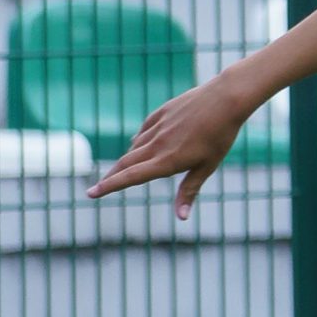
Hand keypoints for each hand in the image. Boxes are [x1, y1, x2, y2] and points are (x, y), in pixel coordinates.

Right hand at [85, 76, 253, 219]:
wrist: (226, 99)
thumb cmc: (221, 136)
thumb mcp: (208, 167)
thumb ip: (190, 191)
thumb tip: (181, 218)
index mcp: (167, 160)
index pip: (131, 177)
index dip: (109, 186)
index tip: (91, 193)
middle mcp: (157, 144)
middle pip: (126, 163)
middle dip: (110, 177)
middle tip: (97, 187)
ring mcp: (157, 127)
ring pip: (134, 147)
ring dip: (126, 160)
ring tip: (120, 170)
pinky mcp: (161, 113)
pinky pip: (144, 131)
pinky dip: (138, 141)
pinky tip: (137, 145)